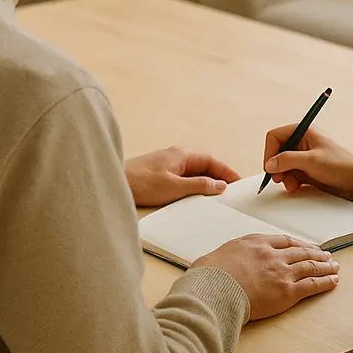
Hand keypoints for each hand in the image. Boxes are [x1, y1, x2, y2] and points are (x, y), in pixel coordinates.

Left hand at [125, 146, 239, 206]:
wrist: (114, 183)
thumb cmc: (140, 183)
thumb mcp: (174, 187)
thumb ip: (199, 185)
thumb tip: (219, 185)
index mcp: (182, 155)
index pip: (211, 161)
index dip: (226, 172)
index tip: (238, 182)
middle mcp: (176, 157)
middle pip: (204, 166)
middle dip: (218, 178)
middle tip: (231, 193)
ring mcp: (167, 166)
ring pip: (194, 173)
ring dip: (205, 184)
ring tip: (217, 198)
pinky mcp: (160, 175)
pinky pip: (184, 179)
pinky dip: (193, 187)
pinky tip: (195, 198)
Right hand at [192, 234, 338, 319]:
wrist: (215, 289)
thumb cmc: (210, 275)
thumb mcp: (218, 256)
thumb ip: (229, 257)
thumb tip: (220, 263)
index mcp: (256, 242)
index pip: (284, 241)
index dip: (298, 244)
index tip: (305, 246)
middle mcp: (272, 254)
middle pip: (301, 251)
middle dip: (316, 253)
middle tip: (327, 255)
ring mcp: (282, 272)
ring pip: (310, 266)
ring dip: (325, 266)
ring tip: (335, 266)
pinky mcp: (287, 291)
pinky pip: (312, 285)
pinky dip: (325, 282)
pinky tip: (333, 280)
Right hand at [262, 125, 352, 198]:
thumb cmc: (340, 163)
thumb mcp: (311, 161)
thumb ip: (288, 160)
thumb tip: (270, 164)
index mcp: (302, 131)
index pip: (274, 136)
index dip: (270, 152)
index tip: (271, 167)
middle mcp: (301, 141)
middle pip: (276, 152)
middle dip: (277, 167)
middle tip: (280, 179)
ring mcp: (302, 155)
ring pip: (281, 165)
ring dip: (283, 176)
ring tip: (292, 185)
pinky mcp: (305, 167)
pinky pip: (289, 173)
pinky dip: (290, 180)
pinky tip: (296, 186)